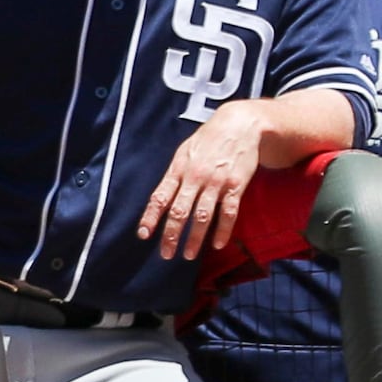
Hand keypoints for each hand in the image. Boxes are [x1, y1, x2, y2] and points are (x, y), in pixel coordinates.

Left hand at [139, 103, 262, 259]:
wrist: (238, 125)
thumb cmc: (207, 141)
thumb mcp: (184, 153)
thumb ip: (174, 176)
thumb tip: (162, 200)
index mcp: (178, 169)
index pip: (159, 197)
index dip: (150, 217)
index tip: (143, 235)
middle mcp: (194, 177)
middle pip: (179, 211)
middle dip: (171, 235)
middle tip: (166, 254)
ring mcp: (216, 182)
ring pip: (202, 216)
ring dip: (195, 238)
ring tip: (189, 255)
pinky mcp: (236, 185)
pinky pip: (229, 212)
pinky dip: (223, 230)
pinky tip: (217, 244)